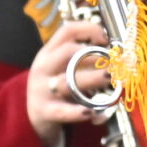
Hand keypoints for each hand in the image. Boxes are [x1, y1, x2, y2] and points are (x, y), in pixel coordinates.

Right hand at [22, 20, 110, 143]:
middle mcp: (44, 67)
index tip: (107, 39)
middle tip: (114, 63)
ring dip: (92, 78)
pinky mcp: (44, 111)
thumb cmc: (55, 87)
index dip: (89, 30)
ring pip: (67, 81)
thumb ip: (83, 58)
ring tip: (109, 78)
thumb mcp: (63, 67)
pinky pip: (62, 111)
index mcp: (49, 52)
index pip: (67, 31)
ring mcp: (42, 89)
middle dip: (93, 55)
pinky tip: (91, 112)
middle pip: (67, 52)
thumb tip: (115, 54)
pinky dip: (77, 112)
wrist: (31, 116)